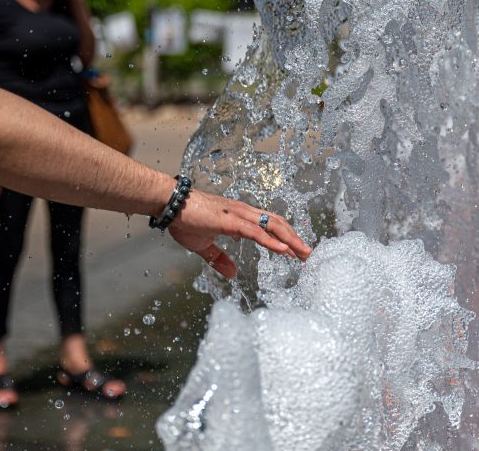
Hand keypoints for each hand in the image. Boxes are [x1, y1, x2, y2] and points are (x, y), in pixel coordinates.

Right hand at [168, 190, 311, 278]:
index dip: (285, 236)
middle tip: (308, 254)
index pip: (269, 225)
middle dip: (294, 239)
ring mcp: (238, 215)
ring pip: (271, 226)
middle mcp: (244, 212)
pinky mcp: (230, 221)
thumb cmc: (184, 221)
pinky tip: (284, 250)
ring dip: (290, 240)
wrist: (170, 204)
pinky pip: (255, 232)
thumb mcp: (203, 246)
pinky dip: (272, 241)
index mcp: (240, 217)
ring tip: (303, 253)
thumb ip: (219, 259)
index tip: (297, 250)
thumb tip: (232, 274)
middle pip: (277, 224)